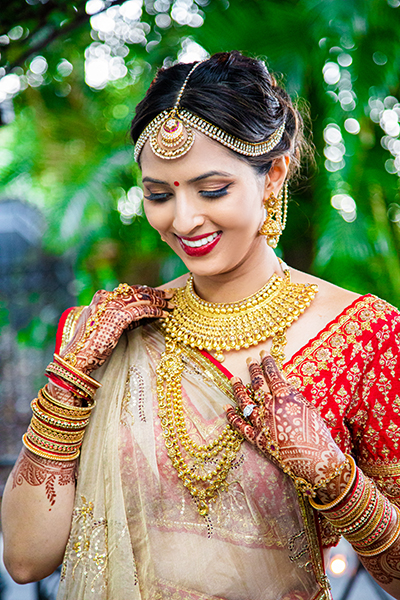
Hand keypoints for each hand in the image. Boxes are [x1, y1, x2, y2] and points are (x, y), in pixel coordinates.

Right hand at [60, 284, 172, 374]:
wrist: (78, 357)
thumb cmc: (91, 346)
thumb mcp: (106, 326)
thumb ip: (120, 317)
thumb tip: (142, 314)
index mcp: (102, 298)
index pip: (129, 291)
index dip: (146, 291)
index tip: (159, 294)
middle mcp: (106, 298)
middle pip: (137, 291)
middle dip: (156, 293)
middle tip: (170, 295)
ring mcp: (112, 306)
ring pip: (141, 299)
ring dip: (159, 301)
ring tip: (171, 304)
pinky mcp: (118, 317)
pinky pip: (142, 311)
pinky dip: (155, 312)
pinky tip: (164, 314)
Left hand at [225, 352, 346, 497]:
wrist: (316, 461)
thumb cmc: (317, 433)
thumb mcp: (309, 407)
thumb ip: (294, 394)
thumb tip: (284, 382)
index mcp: (284, 397)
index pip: (272, 374)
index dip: (267, 363)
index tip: (262, 354)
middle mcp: (270, 407)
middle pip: (257, 384)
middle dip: (252, 371)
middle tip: (249, 361)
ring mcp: (261, 423)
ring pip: (244, 402)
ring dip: (238, 389)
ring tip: (233, 379)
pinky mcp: (257, 439)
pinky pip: (240, 425)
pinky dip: (231, 416)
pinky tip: (226, 407)